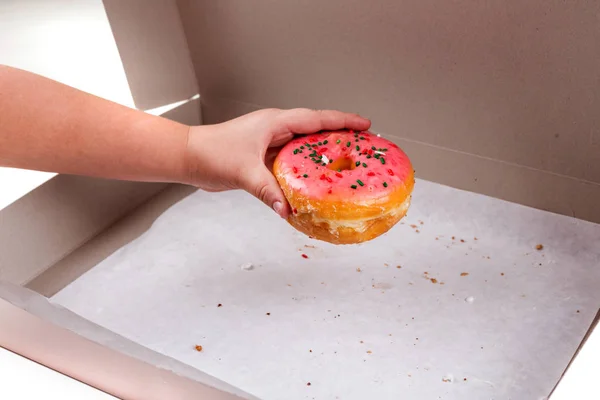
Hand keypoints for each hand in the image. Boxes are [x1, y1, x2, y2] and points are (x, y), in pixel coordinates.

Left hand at [184, 108, 370, 217]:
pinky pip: (292, 161)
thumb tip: (287, 210)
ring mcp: (270, 143)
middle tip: (363, 147)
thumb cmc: (211, 153)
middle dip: (340, 136)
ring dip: (324, 153)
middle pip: (315, 130)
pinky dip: (305, 168)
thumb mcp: (243, 171)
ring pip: (304, 146)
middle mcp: (276, 129)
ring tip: (346, 163)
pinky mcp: (264, 157)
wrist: (189, 157)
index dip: (342, 121)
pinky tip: (315, 181)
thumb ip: (266, 190)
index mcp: (275, 122)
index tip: (365, 125)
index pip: (316, 119)